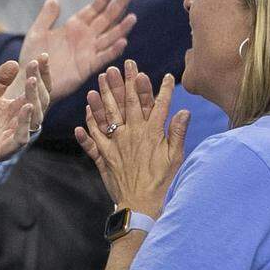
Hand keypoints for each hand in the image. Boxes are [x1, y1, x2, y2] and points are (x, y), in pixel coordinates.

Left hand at [0, 57, 51, 189]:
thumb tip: (14, 63)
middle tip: (34, 64)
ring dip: (35, 100)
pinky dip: (25, 123)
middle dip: (39, 83)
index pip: (39, 90)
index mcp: (19, 108)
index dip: (43, 74)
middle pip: (40, 103)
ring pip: (35, 120)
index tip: (43, 56)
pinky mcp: (5, 149)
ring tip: (32, 81)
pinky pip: (21, 138)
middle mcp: (21, 122)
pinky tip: (26, 107)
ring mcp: (15, 136)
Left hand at [19, 0, 135, 100]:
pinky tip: (122, 42)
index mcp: (73, 27)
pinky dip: (113, 51)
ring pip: (109, 37)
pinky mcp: (87, 67)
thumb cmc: (32, 57)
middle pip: (105, 19)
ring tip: (132, 17)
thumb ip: (47, 17)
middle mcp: (84, 38)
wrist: (30, 79)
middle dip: (117, 6)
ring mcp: (88, 52)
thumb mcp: (37, 33)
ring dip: (121, 28)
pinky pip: (103, 57)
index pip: (92, 9)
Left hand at [73, 60, 188, 216]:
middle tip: (124, 64)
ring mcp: (115, 144)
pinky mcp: (104, 155)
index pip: (156, 105)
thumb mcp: (175, 157)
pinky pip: (92, 138)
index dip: (160, 89)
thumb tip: (185, 111)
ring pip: (108, 115)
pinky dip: (87, 126)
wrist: (140, 204)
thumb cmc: (161, 182)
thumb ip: (178, 133)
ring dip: (104, 96)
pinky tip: (84, 113)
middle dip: (126, 81)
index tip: (163, 74)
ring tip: (100, 79)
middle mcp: (132, 134)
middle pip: (128, 103)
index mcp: (152, 133)